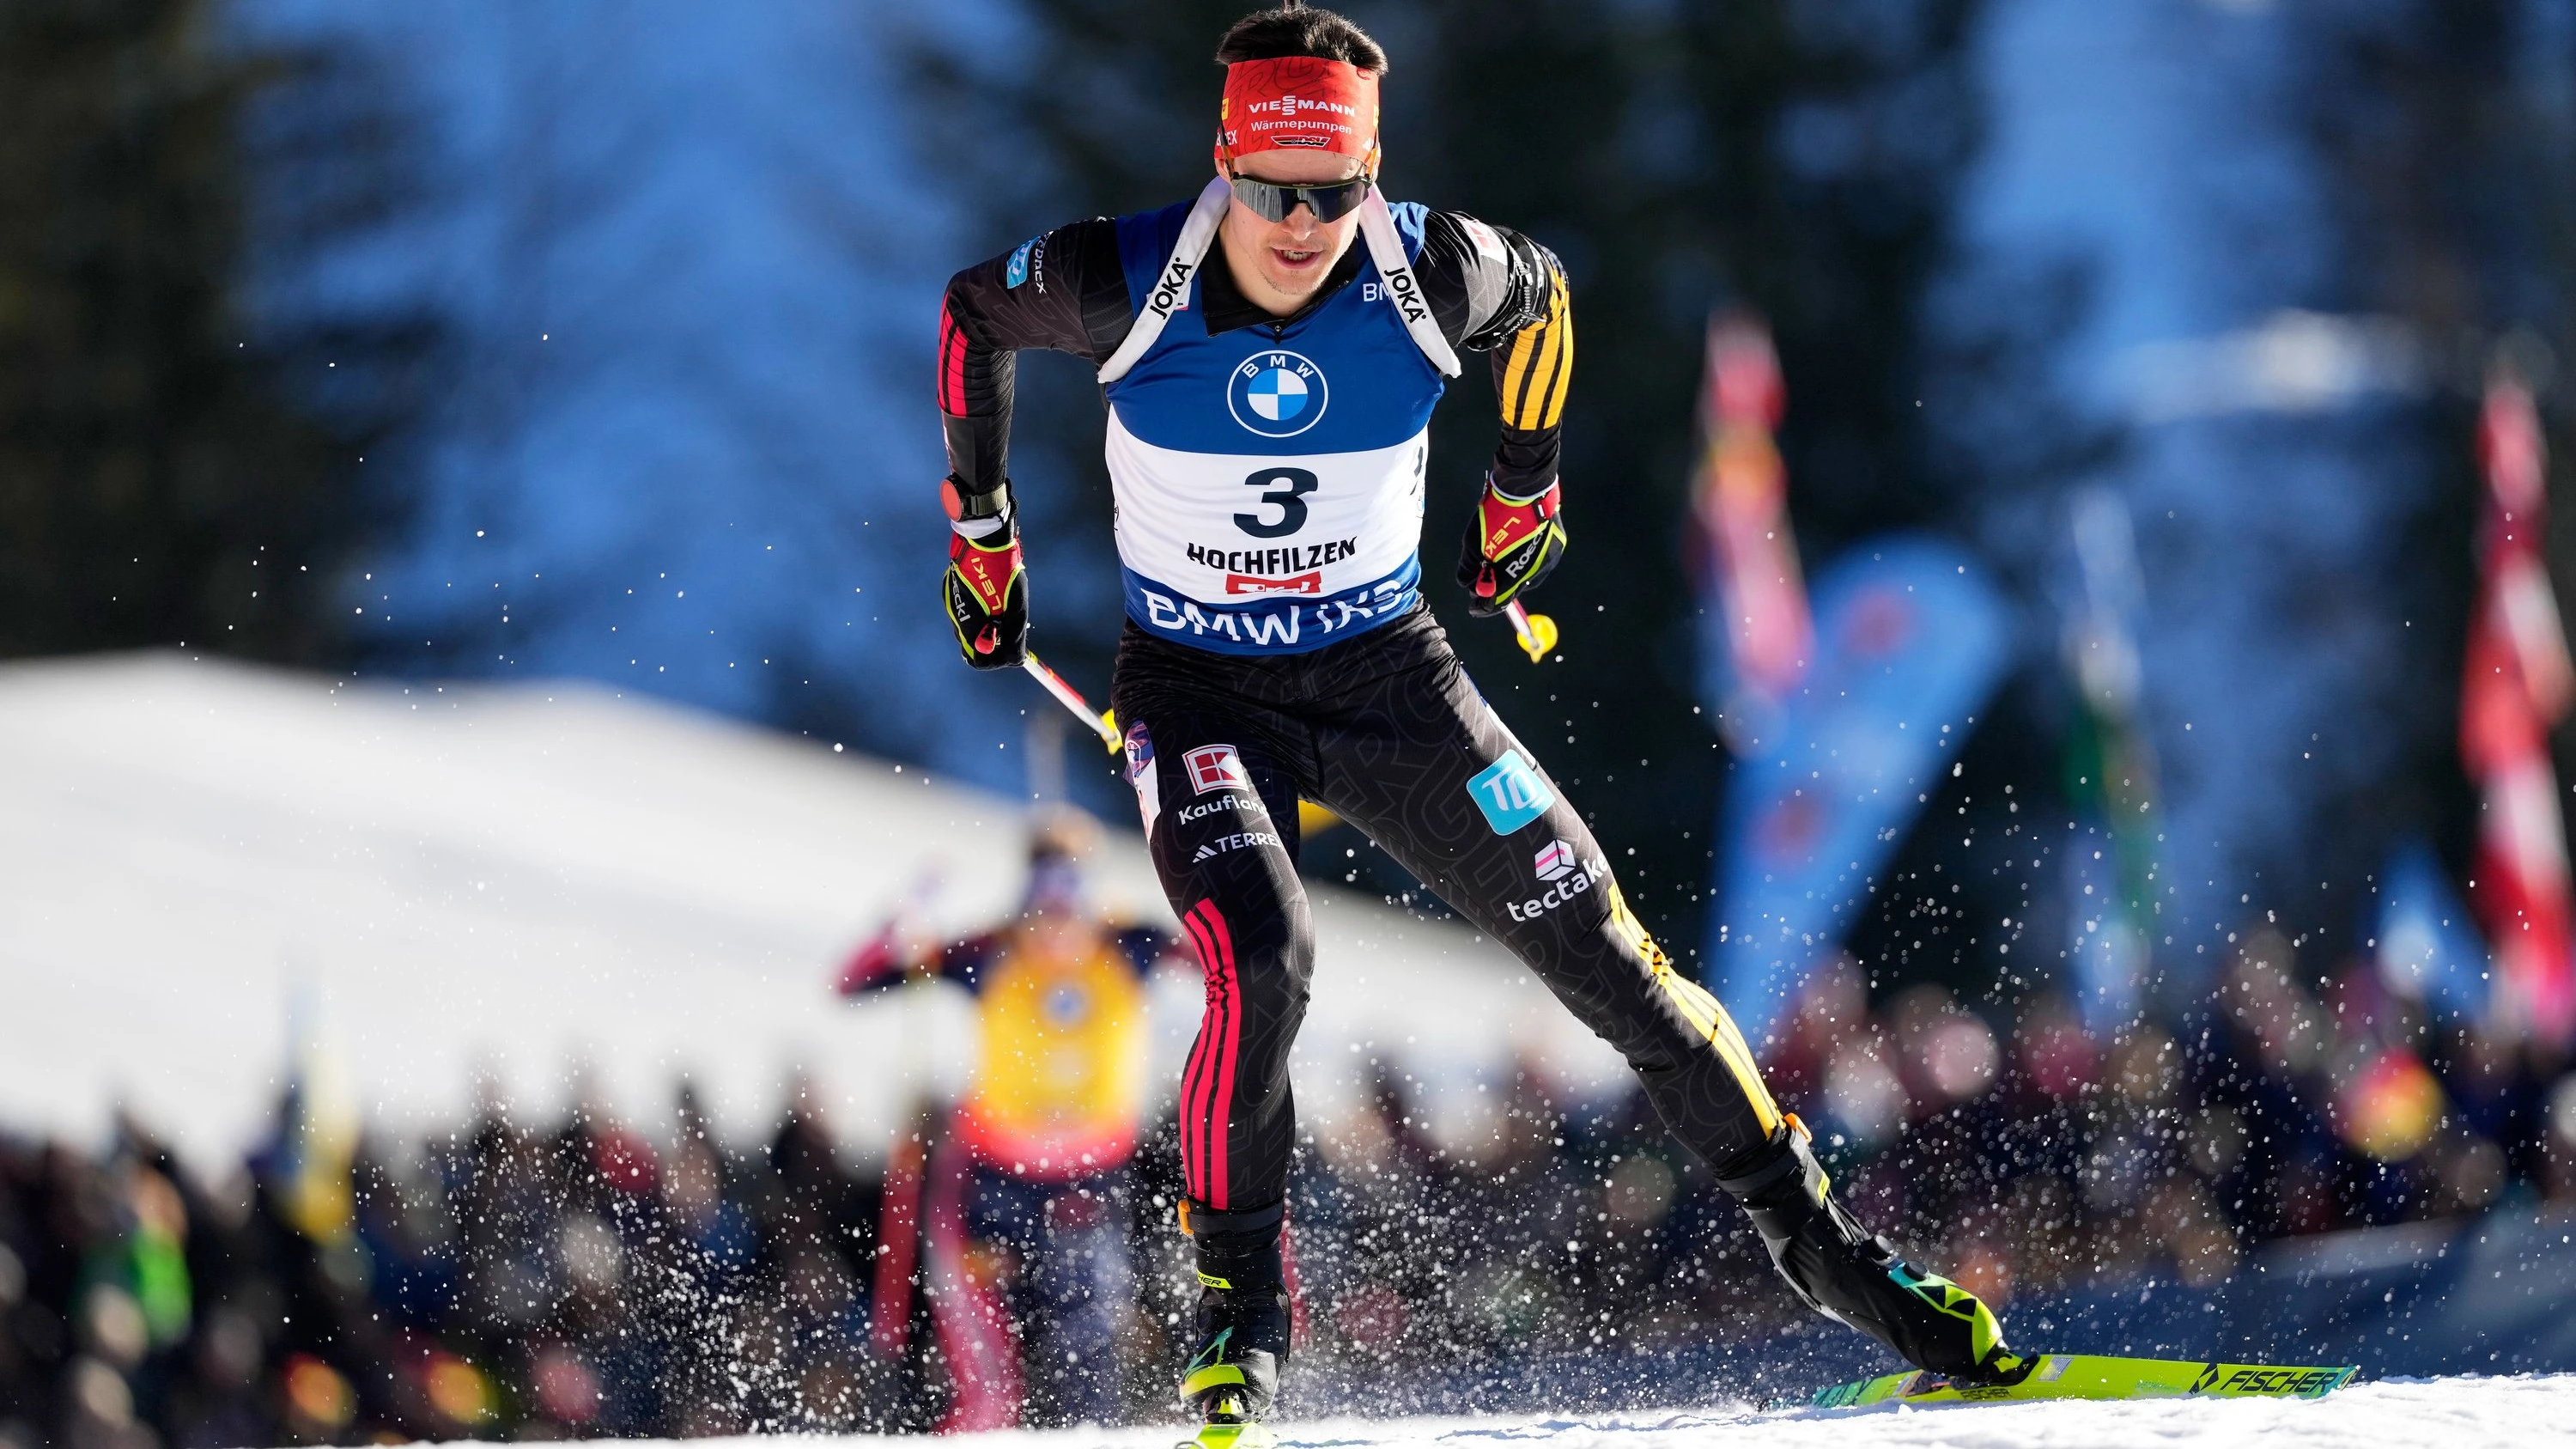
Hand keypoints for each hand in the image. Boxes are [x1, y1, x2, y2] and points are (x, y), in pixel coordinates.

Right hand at [943, 514, 1027, 668]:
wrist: (984, 540)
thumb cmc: (1002, 574)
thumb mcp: (1015, 609)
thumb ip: (1014, 637)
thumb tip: (1016, 661)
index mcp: (969, 627)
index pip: (978, 661)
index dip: (996, 660)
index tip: (1010, 647)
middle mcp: (956, 619)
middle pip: (973, 646)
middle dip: (993, 642)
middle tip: (1008, 626)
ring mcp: (952, 604)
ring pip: (971, 628)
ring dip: (987, 625)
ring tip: (1002, 606)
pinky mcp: (952, 591)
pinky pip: (967, 610)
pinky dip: (980, 611)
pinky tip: (991, 593)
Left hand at [1456, 475, 1565, 616]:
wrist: (1525, 488)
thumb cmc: (1495, 515)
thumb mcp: (1473, 542)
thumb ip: (1470, 568)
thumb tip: (1470, 585)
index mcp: (1513, 574)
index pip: (1498, 600)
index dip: (1484, 606)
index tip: (1474, 608)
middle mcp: (1535, 572)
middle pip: (1514, 590)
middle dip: (1498, 588)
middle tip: (1485, 583)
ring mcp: (1548, 559)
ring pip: (1528, 576)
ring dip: (1513, 573)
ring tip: (1499, 562)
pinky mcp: (1557, 546)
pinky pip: (1539, 561)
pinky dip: (1525, 560)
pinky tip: (1516, 550)